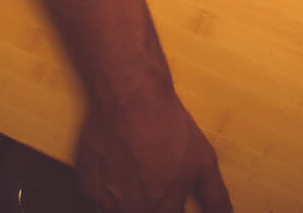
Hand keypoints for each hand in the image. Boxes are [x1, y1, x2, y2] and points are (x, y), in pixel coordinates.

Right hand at [75, 74, 231, 212]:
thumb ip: (216, 199)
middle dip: (148, 202)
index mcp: (162, 211)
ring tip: (134, 172)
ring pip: (117, 211)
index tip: (167, 198)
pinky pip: (96, 199)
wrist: (131, 100)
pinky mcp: (85, 187)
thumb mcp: (204, 164)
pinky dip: (105, 189)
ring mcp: (105, 203)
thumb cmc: (170, 130)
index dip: (169, 208)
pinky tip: (115, 167)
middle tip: (150, 180)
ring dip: (126, 199)